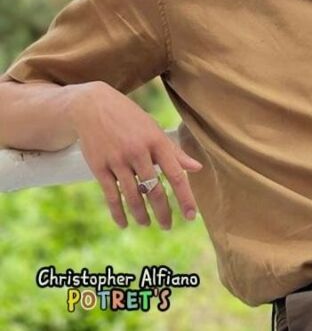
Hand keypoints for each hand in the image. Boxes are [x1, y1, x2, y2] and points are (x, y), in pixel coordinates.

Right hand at [68, 81, 202, 228]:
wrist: (93, 107)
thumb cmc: (130, 119)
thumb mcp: (154, 130)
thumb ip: (174, 152)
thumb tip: (196, 168)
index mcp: (157, 141)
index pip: (176, 174)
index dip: (185, 197)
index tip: (192, 216)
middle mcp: (138, 151)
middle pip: (154, 190)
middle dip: (163, 212)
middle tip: (168, 226)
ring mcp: (118, 160)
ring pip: (133, 196)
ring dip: (141, 215)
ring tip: (147, 223)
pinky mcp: (99, 167)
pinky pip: (111, 196)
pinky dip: (118, 212)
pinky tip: (124, 223)